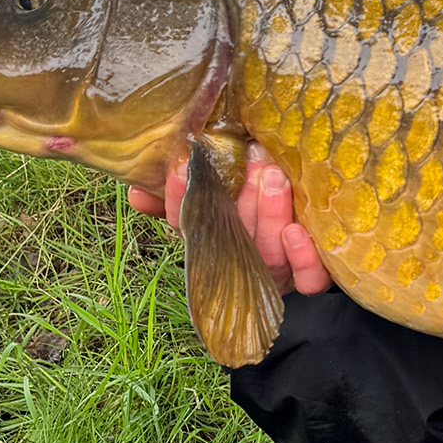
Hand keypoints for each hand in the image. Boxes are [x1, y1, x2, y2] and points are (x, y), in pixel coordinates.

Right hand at [126, 143, 331, 296]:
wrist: (307, 244)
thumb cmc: (254, 213)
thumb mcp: (216, 200)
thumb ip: (179, 198)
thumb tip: (135, 191)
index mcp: (215, 242)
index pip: (187, 225)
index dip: (180, 199)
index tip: (182, 167)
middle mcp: (241, 259)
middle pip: (232, 238)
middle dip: (238, 200)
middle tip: (251, 164)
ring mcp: (275, 272)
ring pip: (269, 252)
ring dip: (269, 214)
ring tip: (274, 179)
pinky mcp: (308, 278)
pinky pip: (307, 278)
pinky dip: (302, 257)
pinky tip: (297, 232)